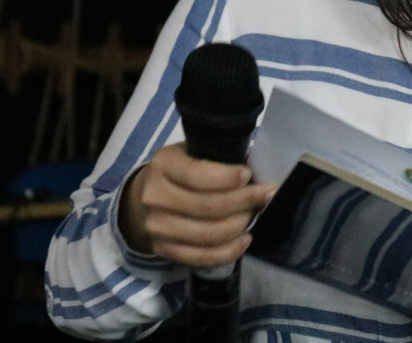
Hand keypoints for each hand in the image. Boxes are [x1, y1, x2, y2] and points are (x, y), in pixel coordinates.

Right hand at [119, 142, 275, 268]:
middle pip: (207, 207)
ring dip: (238, 226)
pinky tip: (244, 239)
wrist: (146, 196)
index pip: (198, 175)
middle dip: (244, 202)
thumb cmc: (181, 170)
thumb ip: (217, 159)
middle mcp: (155, 197)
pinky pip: (201, 257)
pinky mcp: (163, 250)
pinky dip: (228, 251)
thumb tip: (255, 174)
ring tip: (254, 215)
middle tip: (266, 195)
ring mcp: (156, 227)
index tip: (250, 175)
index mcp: (163, 165)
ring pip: (207, 235)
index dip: (228, 178)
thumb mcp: (192, 152)